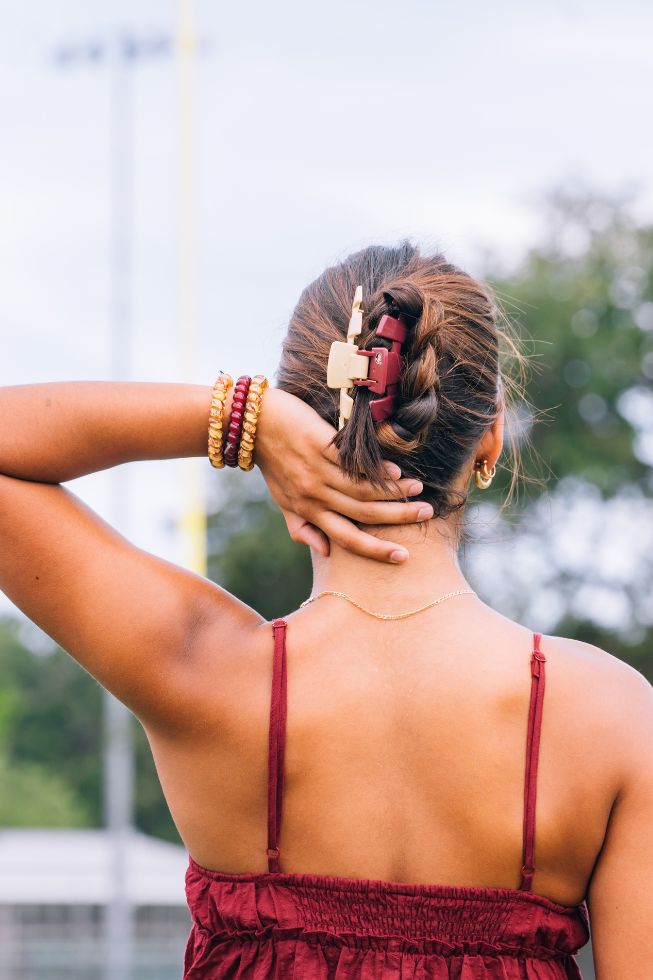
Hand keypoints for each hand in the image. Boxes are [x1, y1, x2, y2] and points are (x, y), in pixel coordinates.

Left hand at [254, 388, 431, 563]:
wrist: (251, 423)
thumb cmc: (271, 461)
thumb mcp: (283, 500)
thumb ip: (302, 527)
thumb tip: (325, 553)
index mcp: (308, 511)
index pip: (347, 538)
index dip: (375, 550)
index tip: (403, 557)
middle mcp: (314, 495)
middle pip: (363, 514)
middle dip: (398, 516)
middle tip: (427, 514)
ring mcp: (316, 470)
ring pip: (362, 489)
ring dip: (394, 491)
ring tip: (418, 489)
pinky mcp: (318, 444)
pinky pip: (352, 463)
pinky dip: (375, 469)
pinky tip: (395, 470)